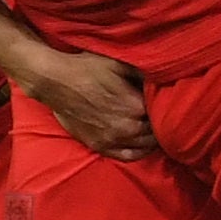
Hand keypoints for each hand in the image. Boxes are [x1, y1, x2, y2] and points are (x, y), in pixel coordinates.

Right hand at [23, 47, 153, 159]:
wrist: (55, 81)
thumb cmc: (87, 69)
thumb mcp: (119, 63)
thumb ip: (144, 72)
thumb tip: (163, 76)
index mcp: (136, 106)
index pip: (163, 113)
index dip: (165, 107)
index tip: (165, 102)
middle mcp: (127, 127)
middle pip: (156, 131)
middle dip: (160, 123)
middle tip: (162, 115)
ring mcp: (113, 139)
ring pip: (145, 146)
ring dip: (152, 138)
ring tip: (154, 129)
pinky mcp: (99, 146)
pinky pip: (128, 156)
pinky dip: (139, 152)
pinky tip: (142, 145)